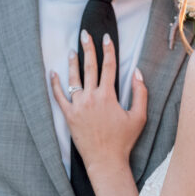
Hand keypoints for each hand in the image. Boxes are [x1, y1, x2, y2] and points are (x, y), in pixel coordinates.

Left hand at [50, 30, 147, 175]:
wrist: (106, 161)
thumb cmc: (124, 140)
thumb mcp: (139, 117)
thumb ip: (141, 93)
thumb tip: (137, 73)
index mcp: (108, 96)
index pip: (109, 67)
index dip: (108, 50)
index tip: (106, 37)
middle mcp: (91, 98)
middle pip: (90, 67)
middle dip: (88, 49)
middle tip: (85, 34)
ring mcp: (78, 106)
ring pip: (74, 79)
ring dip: (72, 63)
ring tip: (71, 51)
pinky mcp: (69, 116)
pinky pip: (59, 97)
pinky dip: (55, 84)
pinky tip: (53, 73)